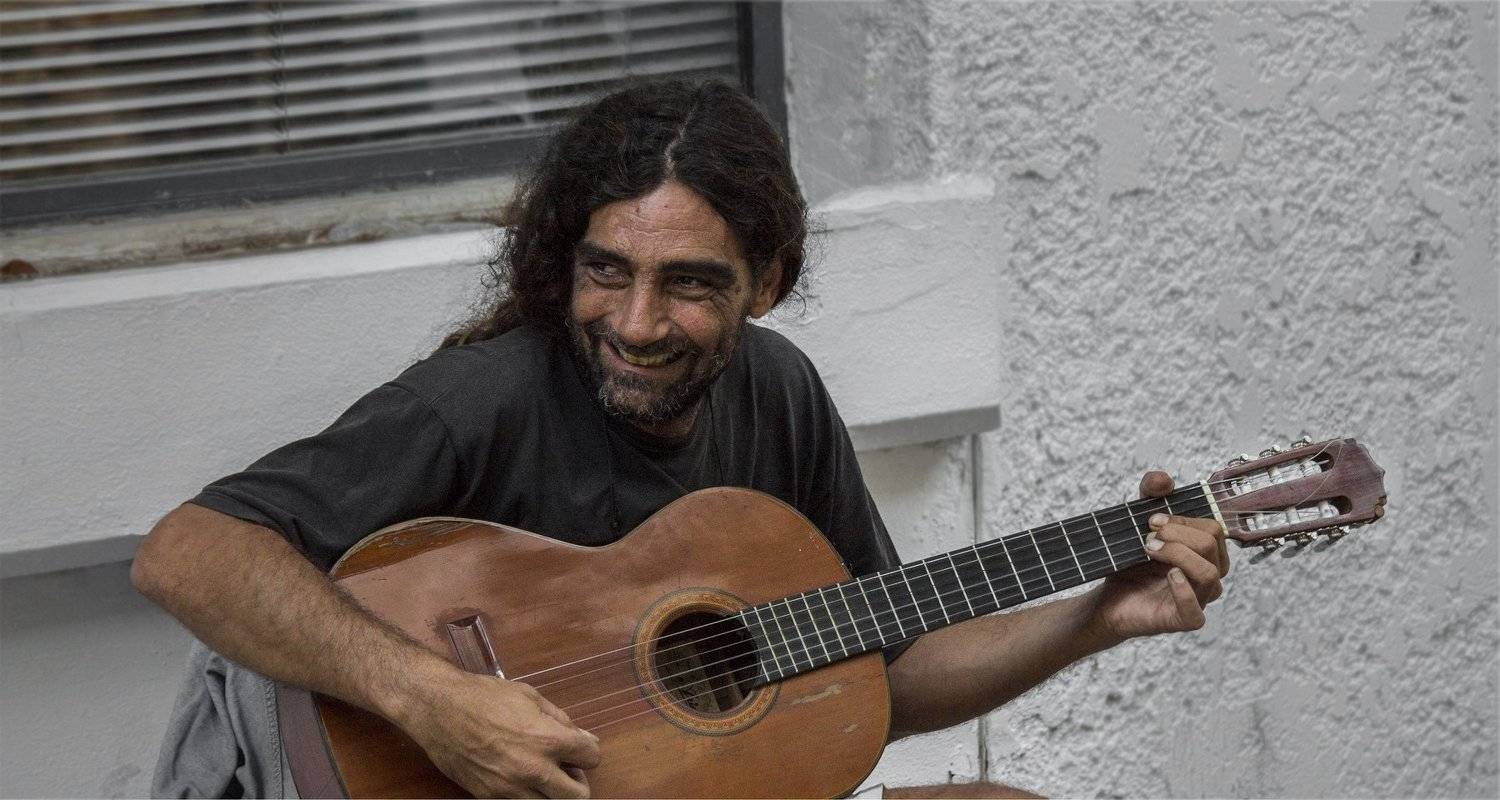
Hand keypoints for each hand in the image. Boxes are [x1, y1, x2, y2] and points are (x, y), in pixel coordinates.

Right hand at [400, 669, 600, 797]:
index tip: (578, 747)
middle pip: (579, 796)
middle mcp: (533, 770)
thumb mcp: (530, 697)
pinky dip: (527, 796)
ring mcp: (509, 789)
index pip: (592, 757)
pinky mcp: (489, 797)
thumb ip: (561, 721)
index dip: (587, 750)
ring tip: (544, 777)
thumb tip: (584, 738)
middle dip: (579, 782)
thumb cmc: (483, 696)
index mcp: (548, 740)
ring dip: (553, 794)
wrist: (438, 709)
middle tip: (568, 769)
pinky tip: (520, 779)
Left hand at [1085, 470, 1229, 642]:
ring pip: (1209, 573)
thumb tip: (1162, 479)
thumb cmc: (1129, 562)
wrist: (1106, 597)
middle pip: (1211, 545)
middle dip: (1178, 534)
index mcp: (1204, 552)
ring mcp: (1199, 599)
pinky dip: (1183, 590)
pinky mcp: (1184, 620)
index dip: (1183, 520)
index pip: (1212, 528)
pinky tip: (1168, 575)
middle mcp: (1208, 574)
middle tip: (1148, 536)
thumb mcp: (1136, 522)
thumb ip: (1149, 495)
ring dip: (1177, 554)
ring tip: (1149, 550)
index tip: (1152, 519)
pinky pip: (1196, 611)